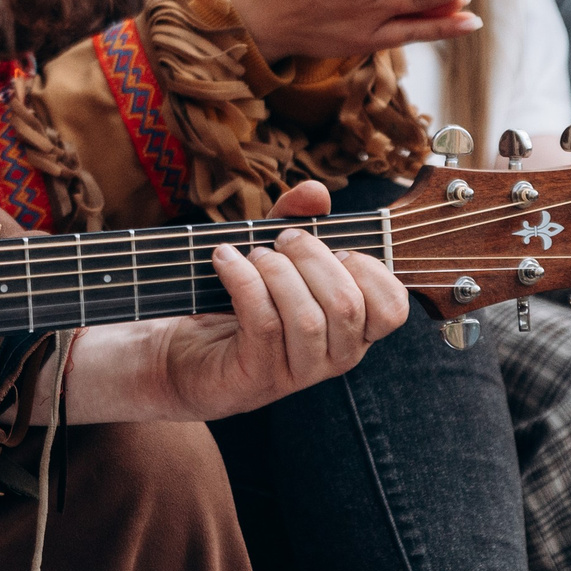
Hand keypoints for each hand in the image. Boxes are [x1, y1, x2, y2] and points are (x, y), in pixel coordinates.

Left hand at [63, 181, 407, 423]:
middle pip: (347, 305)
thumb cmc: (234, 300)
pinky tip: (225, 261)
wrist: (177, 352)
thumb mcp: (270, 252)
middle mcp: (334, 357)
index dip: (370, 268)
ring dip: (275, 271)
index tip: (335, 246)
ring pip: (306, 317)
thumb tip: (316, 191)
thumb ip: (296, 220)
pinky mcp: (257, 378)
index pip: (393, 309)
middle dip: (312, 257)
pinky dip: (243, 280)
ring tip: (250, 255)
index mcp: (351, 329)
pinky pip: (263, 322)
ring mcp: (297, 373)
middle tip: (280, 241)